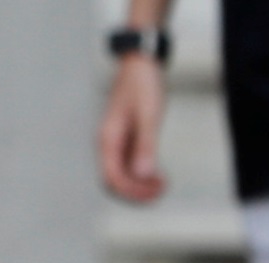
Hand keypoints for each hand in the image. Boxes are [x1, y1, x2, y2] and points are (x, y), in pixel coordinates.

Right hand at [98, 56, 167, 203]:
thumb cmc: (142, 84)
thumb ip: (145, 146)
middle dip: (136, 190)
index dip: (131, 190)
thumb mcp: (148, 115)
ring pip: (122, 172)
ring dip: (139, 182)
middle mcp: (108, 143)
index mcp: (108, 140)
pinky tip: (156, 172)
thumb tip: (142, 174)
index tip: (152, 193)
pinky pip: (129, 162)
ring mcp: (116, 140)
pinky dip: (141, 171)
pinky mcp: (125, 136)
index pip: (113, 177)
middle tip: (159, 192)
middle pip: (115, 179)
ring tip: (160, 185)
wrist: (141, 62)